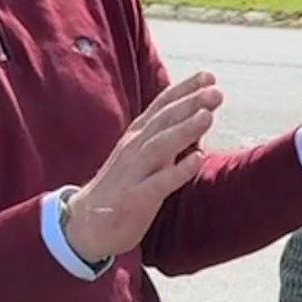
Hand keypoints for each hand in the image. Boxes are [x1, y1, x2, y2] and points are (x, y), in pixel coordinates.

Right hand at [63, 73, 224, 264]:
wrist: (86, 225)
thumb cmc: (122, 187)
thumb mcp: (143, 156)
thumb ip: (167, 137)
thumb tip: (196, 118)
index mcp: (137, 137)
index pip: (161, 107)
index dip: (183, 90)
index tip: (208, 76)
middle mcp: (134, 149)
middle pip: (163, 121)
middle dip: (189, 104)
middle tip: (215, 92)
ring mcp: (134, 173)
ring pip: (160, 146)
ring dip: (184, 130)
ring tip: (208, 116)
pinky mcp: (135, 199)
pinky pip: (158, 183)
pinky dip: (178, 171)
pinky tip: (198, 159)